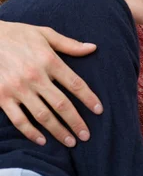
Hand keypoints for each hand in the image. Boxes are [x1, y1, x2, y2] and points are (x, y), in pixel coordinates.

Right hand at [0, 21, 102, 146]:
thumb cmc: (17, 35)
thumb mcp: (44, 34)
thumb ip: (69, 44)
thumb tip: (93, 48)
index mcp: (48, 60)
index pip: (74, 83)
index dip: (88, 98)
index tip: (99, 110)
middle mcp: (35, 76)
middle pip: (61, 104)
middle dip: (76, 122)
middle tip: (86, 135)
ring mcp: (18, 88)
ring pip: (43, 115)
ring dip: (58, 131)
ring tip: (70, 141)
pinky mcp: (2, 97)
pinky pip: (19, 120)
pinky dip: (31, 132)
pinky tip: (42, 140)